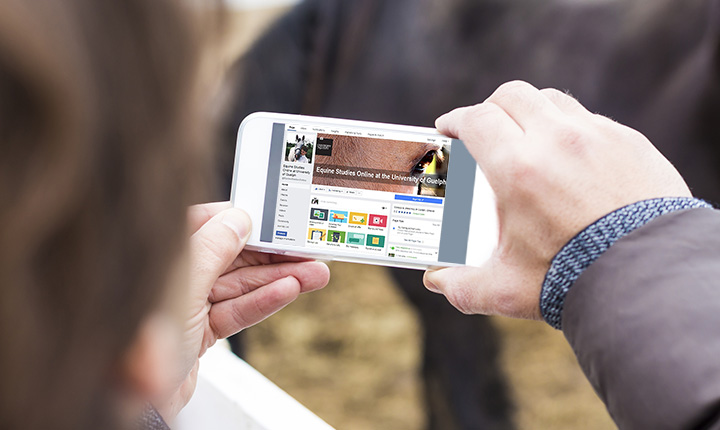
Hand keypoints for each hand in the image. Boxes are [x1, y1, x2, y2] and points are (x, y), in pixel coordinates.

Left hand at [160, 202, 329, 418]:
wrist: (138, 406)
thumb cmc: (141, 343)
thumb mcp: (183, 286)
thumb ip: (212, 249)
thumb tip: (238, 220)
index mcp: (159, 255)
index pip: (205, 223)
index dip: (242, 220)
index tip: (274, 218)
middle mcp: (173, 276)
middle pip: (230, 256)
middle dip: (271, 254)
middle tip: (306, 250)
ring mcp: (188, 305)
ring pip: (239, 284)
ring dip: (278, 279)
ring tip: (313, 274)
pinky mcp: (201, 332)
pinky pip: (236, 310)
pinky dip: (263, 302)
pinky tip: (289, 291)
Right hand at [424, 81, 690, 319]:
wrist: (649, 280)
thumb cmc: (572, 282)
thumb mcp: (506, 289)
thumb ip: (462, 286)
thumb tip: (436, 281)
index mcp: (517, 168)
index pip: (475, 120)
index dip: (454, 120)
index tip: (447, 128)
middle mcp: (556, 140)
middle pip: (511, 95)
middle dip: (489, 108)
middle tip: (483, 130)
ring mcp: (597, 135)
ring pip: (553, 99)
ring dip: (532, 111)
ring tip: (527, 138)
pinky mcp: (630, 142)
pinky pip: (591, 120)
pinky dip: (571, 129)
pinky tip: (571, 158)